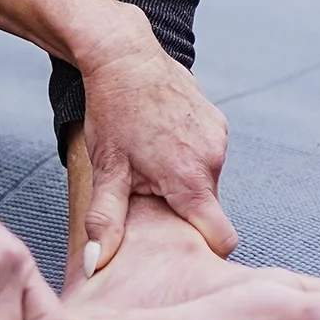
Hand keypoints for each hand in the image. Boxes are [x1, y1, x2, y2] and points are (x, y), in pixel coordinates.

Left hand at [76, 12, 236, 270]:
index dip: (202, 248)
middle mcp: (213, 159)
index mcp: (189, 179)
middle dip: (180, 207)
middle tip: (145, 189)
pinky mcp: (218, 120)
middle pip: (207, 207)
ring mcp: (219, 137)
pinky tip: (161, 137)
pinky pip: (209, 154)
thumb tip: (98, 265)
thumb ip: (107, 222)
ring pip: (207, 180)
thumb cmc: (112, 112)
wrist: (124, 55)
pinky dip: (189, 155)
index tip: (179, 245)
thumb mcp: (106, 170)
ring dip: (183, 179)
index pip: (221, 237)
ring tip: (150, 158)